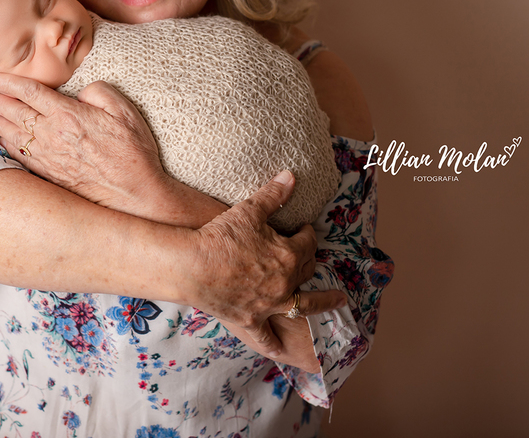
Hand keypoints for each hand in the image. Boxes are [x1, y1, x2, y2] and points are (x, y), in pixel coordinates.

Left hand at [0, 72, 167, 213]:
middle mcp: (53, 135)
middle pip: (15, 112)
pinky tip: (0, 139)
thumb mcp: (124, 110)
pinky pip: (20, 155)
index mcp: (69, 115)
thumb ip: (99, 92)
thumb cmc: (132, 152)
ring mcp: (49, 157)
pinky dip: (6, 145)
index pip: (30, 92)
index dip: (7, 82)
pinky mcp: (50, 174)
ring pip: (13, 134)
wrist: (133, 193)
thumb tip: (80, 91)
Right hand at [184, 170, 345, 357]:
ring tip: (337, 303)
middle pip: (306, 270)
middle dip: (310, 259)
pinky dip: (278, 345)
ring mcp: (269, 305)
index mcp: (289, 256)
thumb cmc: (220, 236)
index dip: (307, 232)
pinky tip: (285, 352)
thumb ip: (274, 195)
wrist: (192, 266)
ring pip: (302, 306)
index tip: (303, 227)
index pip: (308, 242)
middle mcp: (285, 284)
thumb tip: (292, 176)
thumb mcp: (250, 210)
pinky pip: (268, 338)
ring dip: (322, 304)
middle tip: (309, 253)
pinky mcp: (250, 321)